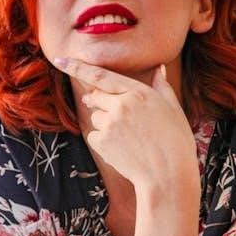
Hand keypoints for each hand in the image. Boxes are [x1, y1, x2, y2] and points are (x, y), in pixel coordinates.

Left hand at [54, 57, 199, 191]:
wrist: (168, 176)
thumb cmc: (176, 143)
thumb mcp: (174, 110)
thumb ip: (162, 87)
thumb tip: (159, 69)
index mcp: (139, 93)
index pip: (101, 75)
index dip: (77, 67)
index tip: (59, 59)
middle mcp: (121, 105)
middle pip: (96, 96)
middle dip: (99, 101)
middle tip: (119, 116)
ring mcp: (110, 124)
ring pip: (96, 117)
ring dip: (106, 124)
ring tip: (129, 138)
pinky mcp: (102, 142)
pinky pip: (94, 136)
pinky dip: (104, 141)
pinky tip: (122, 150)